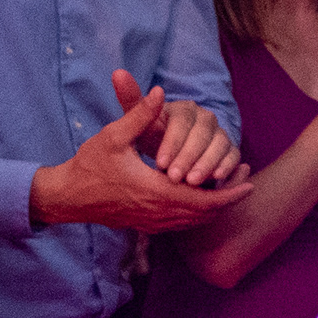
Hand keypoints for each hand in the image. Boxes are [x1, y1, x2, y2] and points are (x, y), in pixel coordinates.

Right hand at [32, 72, 245, 233]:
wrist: (68, 196)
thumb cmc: (90, 164)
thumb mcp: (113, 136)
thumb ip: (139, 115)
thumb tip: (160, 92)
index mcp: (155, 191)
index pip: (204, 199)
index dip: (230, 192)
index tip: (249, 179)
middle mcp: (158, 213)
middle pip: (206, 213)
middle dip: (230, 198)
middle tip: (248, 181)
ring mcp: (152, 223)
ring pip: (194, 221)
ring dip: (216, 206)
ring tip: (233, 188)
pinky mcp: (146, 225)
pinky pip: (181, 224)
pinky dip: (198, 212)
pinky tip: (205, 197)